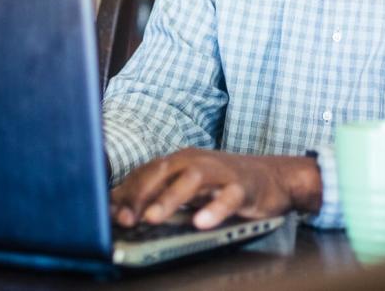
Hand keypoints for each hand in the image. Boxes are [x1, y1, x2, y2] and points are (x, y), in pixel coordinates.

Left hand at [110, 149, 321, 229]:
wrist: (275, 176)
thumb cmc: (225, 183)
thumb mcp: (188, 189)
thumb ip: (159, 195)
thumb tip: (120, 210)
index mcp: (180, 161)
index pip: (146, 173)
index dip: (126, 193)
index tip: (109, 214)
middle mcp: (196, 161)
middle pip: (162, 172)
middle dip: (140, 195)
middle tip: (125, 219)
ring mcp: (220, 172)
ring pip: (191, 180)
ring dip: (169, 198)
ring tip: (153, 218)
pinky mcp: (243, 186)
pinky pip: (228, 197)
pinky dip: (214, 209)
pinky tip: (202, 223)